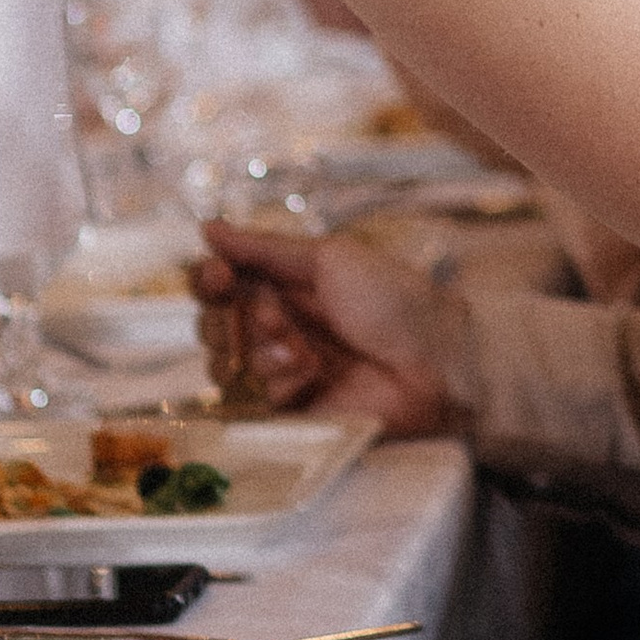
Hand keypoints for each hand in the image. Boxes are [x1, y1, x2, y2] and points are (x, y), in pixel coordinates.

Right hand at [194, 219, 461, 434]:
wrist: (432, 363)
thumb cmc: (392, 301)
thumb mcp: (330, 259)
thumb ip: (265, 249)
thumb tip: (207, 228)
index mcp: (285, 285)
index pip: (221, 283)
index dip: (210, 280)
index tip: (218, 278)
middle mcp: (276, 327)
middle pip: (213, 323)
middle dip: (233, 317)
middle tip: (276, 318)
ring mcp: (282, 371)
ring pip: (227, 362)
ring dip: (259, 349)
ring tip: (300, 350)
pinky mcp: (290, 412)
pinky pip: (255, 396)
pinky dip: (280, 380)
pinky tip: (313, 375)